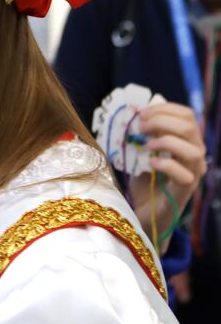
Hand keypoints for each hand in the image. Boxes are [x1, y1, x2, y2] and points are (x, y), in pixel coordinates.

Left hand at [126, 102, 206, 243]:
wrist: (142, 214)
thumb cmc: (142, 182)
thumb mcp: (139, 153)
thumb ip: (139, 136)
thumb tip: (129, 115)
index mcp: (186, 142)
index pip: (187, 115)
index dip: (165, 109)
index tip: (141, 112)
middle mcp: (195, 155)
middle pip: (190, 127)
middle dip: (162, 121)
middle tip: (139, 127)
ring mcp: (193, 173)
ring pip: (193, 149)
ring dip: (166, 141)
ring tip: (147, 145)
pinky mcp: (185, 191)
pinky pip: (185, 175)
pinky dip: (166, 165)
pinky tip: (151, 163)